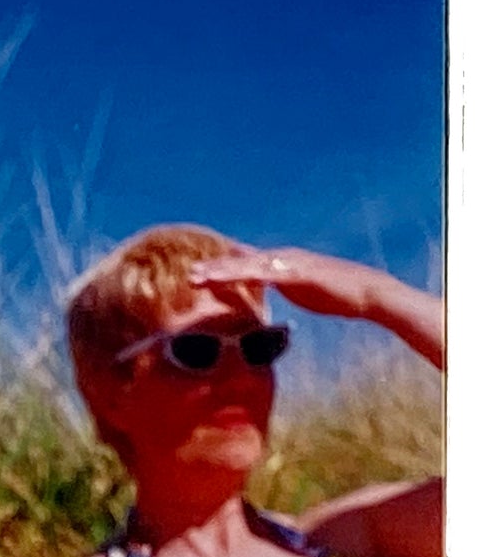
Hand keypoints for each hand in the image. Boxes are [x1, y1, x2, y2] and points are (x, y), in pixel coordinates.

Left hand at [190, 245, 442, 370]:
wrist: (366, 293)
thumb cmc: (335, 295)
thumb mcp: (299, 294)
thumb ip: (282, 291)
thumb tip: (264, 296)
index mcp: (282, 265)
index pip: (245, 266)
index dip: (221, 270)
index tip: (198, 275)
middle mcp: (284, 259)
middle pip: (242, 262)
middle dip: (215, 268)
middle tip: (189, 274)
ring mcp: (292, 263)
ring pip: (250, 265)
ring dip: (224, 270)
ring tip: (200, 276)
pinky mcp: (301, 272)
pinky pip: (270, 274)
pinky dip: (250, 274)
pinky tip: (234, 277)